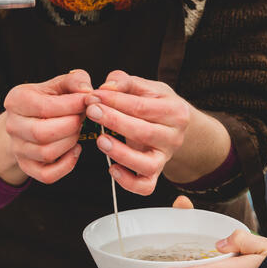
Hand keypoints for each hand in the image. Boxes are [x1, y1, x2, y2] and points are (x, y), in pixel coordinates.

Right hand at [0, 69, 91, 185]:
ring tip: (77, 130)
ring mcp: (18, 148)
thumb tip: (88, 92)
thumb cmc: (48, 99)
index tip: (89, 101)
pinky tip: (75, 150)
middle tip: (83, 118)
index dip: (73, 105)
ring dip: (70, 142)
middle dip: (71, 126)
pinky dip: (67, 165)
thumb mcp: (59, 83)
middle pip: (42, 133)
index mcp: (16, 100)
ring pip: (46, 153)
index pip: (45, 106)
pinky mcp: (27, 166)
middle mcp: (12, 125)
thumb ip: (76, 81)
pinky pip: (47, 175)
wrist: (28, 119)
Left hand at [84, 70, 192, 194]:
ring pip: (146, 164)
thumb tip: (106, 87)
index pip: (142, 106)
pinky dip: (128, 181)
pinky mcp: (156, 173)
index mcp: (175, 111)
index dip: (115, 101)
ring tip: (101, 140)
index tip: (94, 96)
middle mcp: (174, 137)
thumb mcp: (145, 86)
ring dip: (121, 153)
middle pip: (144, 133)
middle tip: (91, 111)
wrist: (174, 124)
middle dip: (114, 121)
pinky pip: (145, 186)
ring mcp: (165, 157)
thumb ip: (125, 82)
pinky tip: (111, 168)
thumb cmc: (155, 103)